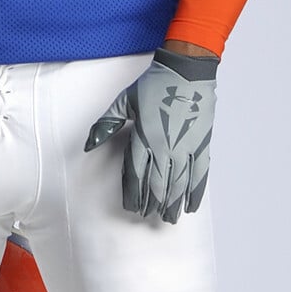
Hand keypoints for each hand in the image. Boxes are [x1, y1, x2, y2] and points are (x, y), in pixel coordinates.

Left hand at [84, 47, 217, 222]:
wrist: (187, 73)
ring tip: (168, 218)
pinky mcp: (202, 145)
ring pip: (179, 183)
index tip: (131, 207)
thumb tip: (88, 144)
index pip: (136, 173)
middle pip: (157, 183)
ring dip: (173, 203)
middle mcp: (166, 146)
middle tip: (148, 217)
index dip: (133, 193)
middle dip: (152, 203)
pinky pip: (200, 174)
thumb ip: (105, 124)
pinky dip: (196, 192)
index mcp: (144, 136)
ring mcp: (186, 147)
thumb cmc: (153, 85)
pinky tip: (192, 206)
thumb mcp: (123, 102)